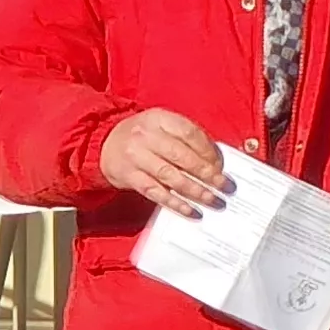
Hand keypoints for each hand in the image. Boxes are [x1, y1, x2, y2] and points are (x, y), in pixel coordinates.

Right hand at [100, 108, 228, 216]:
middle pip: (182, 156)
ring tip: (213, 200)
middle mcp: (146, 136)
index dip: (209, 151)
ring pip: (171, 176)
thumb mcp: (161, 126)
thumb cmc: (142, 136)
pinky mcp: (129, 176)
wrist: (104, 143)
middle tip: (226, 186)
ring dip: (195, 191)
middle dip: (208, 174)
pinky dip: (175, 203)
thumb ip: (185, 139)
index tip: (222, 165)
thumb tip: (216, 162)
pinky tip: (191, 210)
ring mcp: (136, 157)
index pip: (190, 133)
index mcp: (159, 119)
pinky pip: (156, 192)